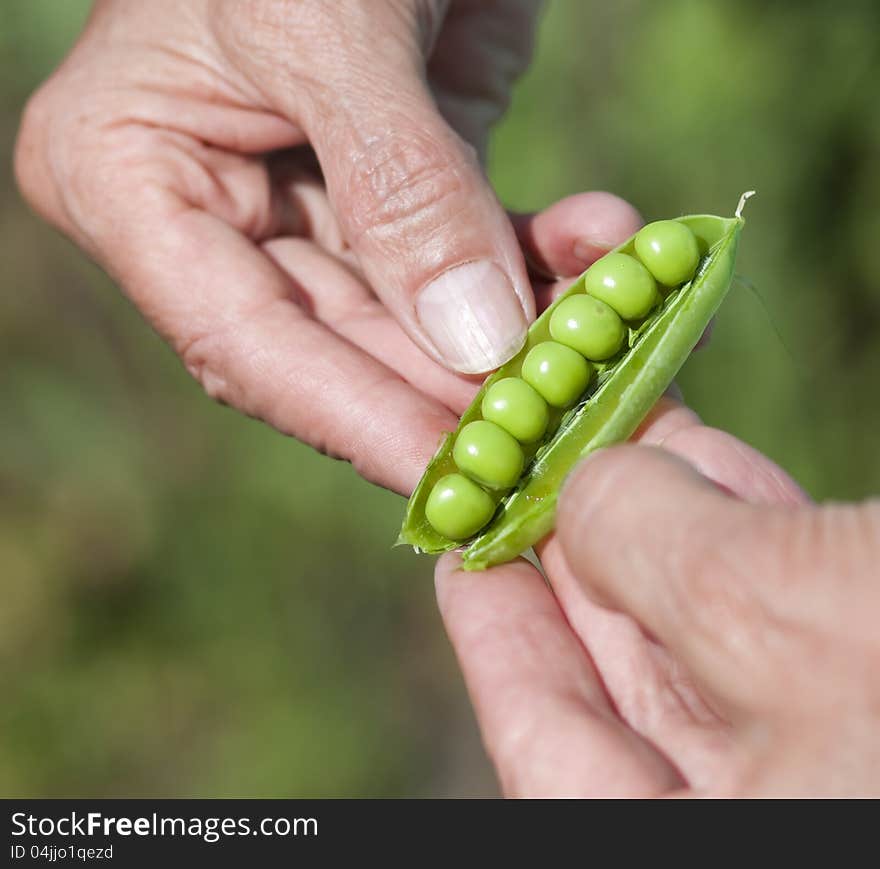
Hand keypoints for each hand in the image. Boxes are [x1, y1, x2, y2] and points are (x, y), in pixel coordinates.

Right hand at [14, 0, 639, 493]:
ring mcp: (316, 205)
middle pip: (344, 351)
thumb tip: (476, 349)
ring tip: (614, 348)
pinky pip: (476, 253)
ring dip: (525, 335)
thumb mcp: (329, 22)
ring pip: (423, 319)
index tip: (452, 484)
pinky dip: (549, 261)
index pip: (244, 343)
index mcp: (135, 181)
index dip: (352, 422)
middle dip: (456, 399)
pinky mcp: (407, 183)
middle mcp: (218, 215)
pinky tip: (612, 248)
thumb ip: (400, 190)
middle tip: (558, 443)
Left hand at [437, 399, 879, 796]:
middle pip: (628, 690)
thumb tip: (593, 488)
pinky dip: (753, 541)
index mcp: (690, 845)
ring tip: (624, 445)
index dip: (499, 641)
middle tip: (540, 475)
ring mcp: (828, 768)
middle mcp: (759, 814)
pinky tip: (714, 467)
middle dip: (584, 562)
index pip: (548, 749)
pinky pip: (794, 624)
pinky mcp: (875, 706)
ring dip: (670, 533)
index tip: (460, 562)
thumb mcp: (771, 608)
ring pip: (715, 646)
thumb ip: (653, 547)